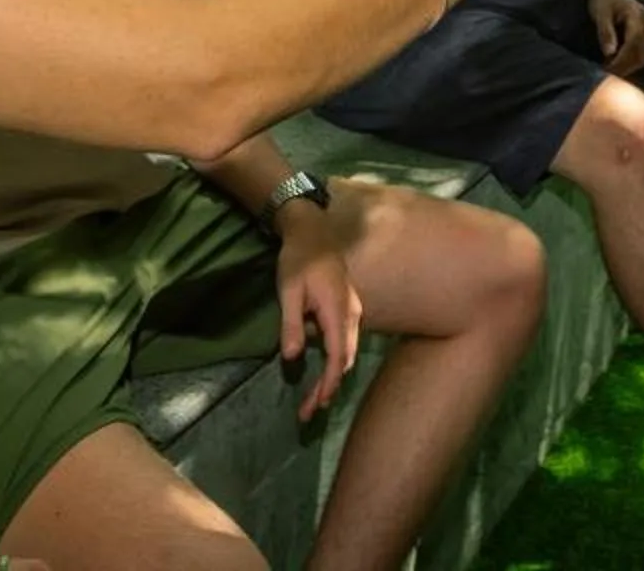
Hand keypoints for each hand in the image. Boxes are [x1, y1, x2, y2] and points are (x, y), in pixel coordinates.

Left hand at [272, 196, 363, 422]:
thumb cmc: (298, 260)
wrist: (313, 231)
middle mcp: (353, 315)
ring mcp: (354, 311)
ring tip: (314, 397)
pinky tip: (321, 370)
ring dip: (333, 376)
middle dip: (329, 388)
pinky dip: (335, 360)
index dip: (328, 384)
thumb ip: (292, 325)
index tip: (316, 405)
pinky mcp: (349, 309)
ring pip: (347, 352)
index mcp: (338, 312)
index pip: (337, 357)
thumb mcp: (289, 292)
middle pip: (345, 360)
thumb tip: (293, 358)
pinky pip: (346, 341)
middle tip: (308, 411)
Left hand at [586, 0, 643, 75]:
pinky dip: (632, 62)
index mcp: (638, 16)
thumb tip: (609, 53)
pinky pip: (643, 53)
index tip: (607, 71)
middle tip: (607, 75)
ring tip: (612, 71)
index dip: (621, 61)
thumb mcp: (600, 13)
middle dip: (625, 67)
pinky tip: (618, 64)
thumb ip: (606, 32)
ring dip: (629, 67)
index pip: (633, 45)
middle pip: (641, 53)